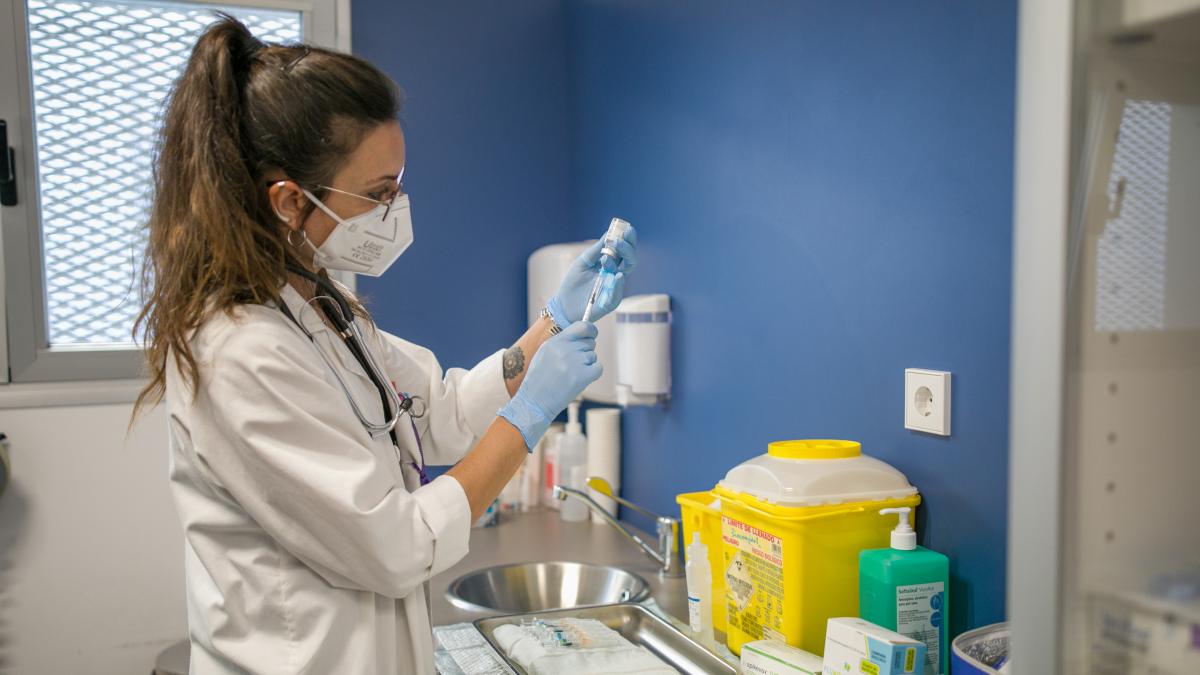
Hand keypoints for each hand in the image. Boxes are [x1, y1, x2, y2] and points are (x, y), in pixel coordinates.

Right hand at [497, 322, 602, 448]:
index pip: (582, 326)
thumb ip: (562, 342)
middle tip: (573, 365)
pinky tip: (581, 380)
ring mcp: (575, 362)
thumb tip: (582, 335)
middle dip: (585, 352)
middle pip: (589, 343)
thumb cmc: (539, 379)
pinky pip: (598, 368)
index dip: (591, 330)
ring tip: (571, 375)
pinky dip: (593, 374)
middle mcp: (566, 349)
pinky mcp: (583, 376)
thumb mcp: (545, 353)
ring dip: (587, 365)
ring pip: (593, 356)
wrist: (535, 401)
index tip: (592, 334)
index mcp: (556, 341)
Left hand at [547, 226, 637, 325]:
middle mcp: (616, 275)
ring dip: (621, 260)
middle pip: (630, 260)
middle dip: (627, 248)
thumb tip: (608, 233)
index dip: (628, 239)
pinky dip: (618, 283)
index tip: (626, 228)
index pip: (624, 251)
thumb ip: (596, 250)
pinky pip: (617, 292)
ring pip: (626, 272)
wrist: (564, 305)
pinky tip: (616, 274)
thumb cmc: (573, 284)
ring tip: (608, 256)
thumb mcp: (583, 262)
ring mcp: (615, 288)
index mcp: (610, 265)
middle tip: (618, 241)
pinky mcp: (611, 302)